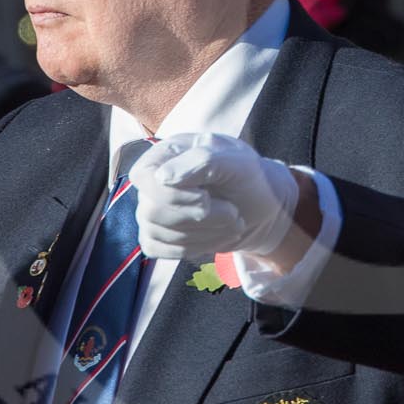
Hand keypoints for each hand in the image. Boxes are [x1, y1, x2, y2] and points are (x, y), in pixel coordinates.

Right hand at [130, 134, 299, 261]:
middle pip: (151, 209)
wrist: (259, 207)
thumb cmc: (247, 177)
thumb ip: (201, 160)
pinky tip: (215, 237)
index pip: (143, 176)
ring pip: (156, 232)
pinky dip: (192, 248)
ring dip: (202, 234)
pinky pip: (157, 249)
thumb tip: (162, 177)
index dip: (172, 194)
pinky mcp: (157, 235)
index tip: (207, 198)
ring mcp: (152, 209)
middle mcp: (153, 181)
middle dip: (198, 217)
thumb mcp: (235, 161)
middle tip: (232, 213)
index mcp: (166, 153)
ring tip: (232, 223)